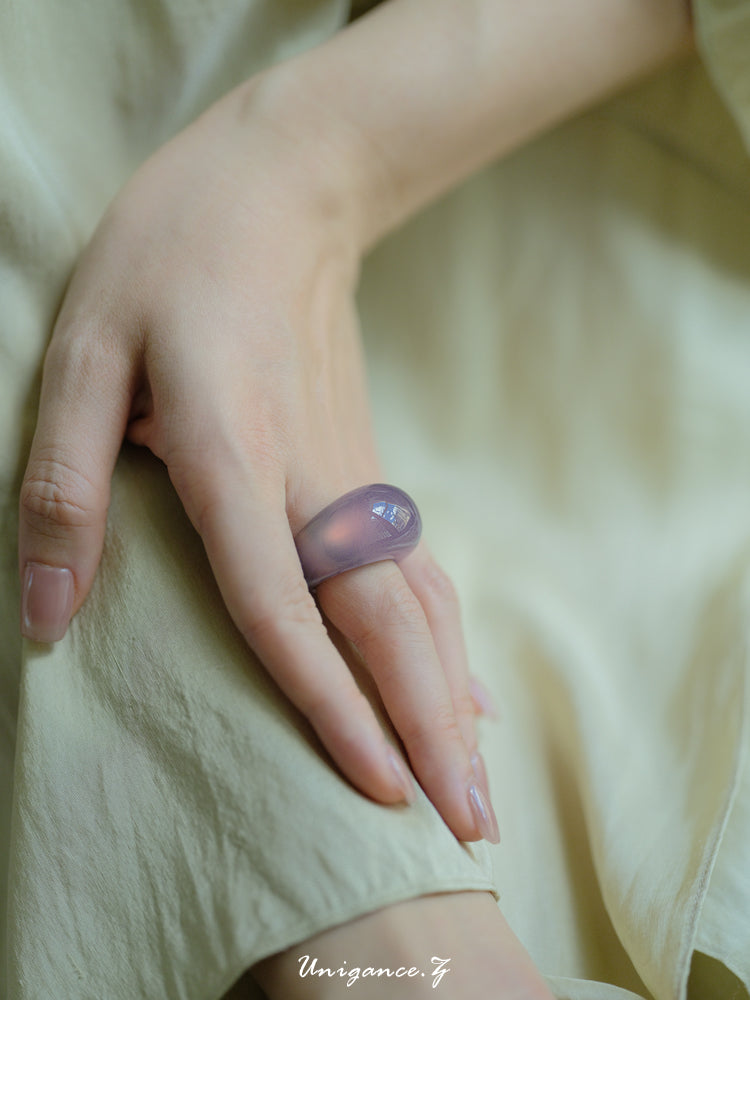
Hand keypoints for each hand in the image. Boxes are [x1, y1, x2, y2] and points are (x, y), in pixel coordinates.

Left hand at [18, 68, 498, 843]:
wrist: (284, 191)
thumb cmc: (169, 263)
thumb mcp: (83, 354)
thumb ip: (65, 486)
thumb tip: (45, 624)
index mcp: (231, 452)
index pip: (281, 601)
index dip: (328, 700)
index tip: (373, 788)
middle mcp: (311, 479)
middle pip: (383, 621)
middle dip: (427, 730)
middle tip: (469, 828)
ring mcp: (353, 477)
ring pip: (418, 605)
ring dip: (451, 702)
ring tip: (477, 792)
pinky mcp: (368, 473)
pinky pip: (420, 576)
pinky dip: (450, 647)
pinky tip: (469, 699)